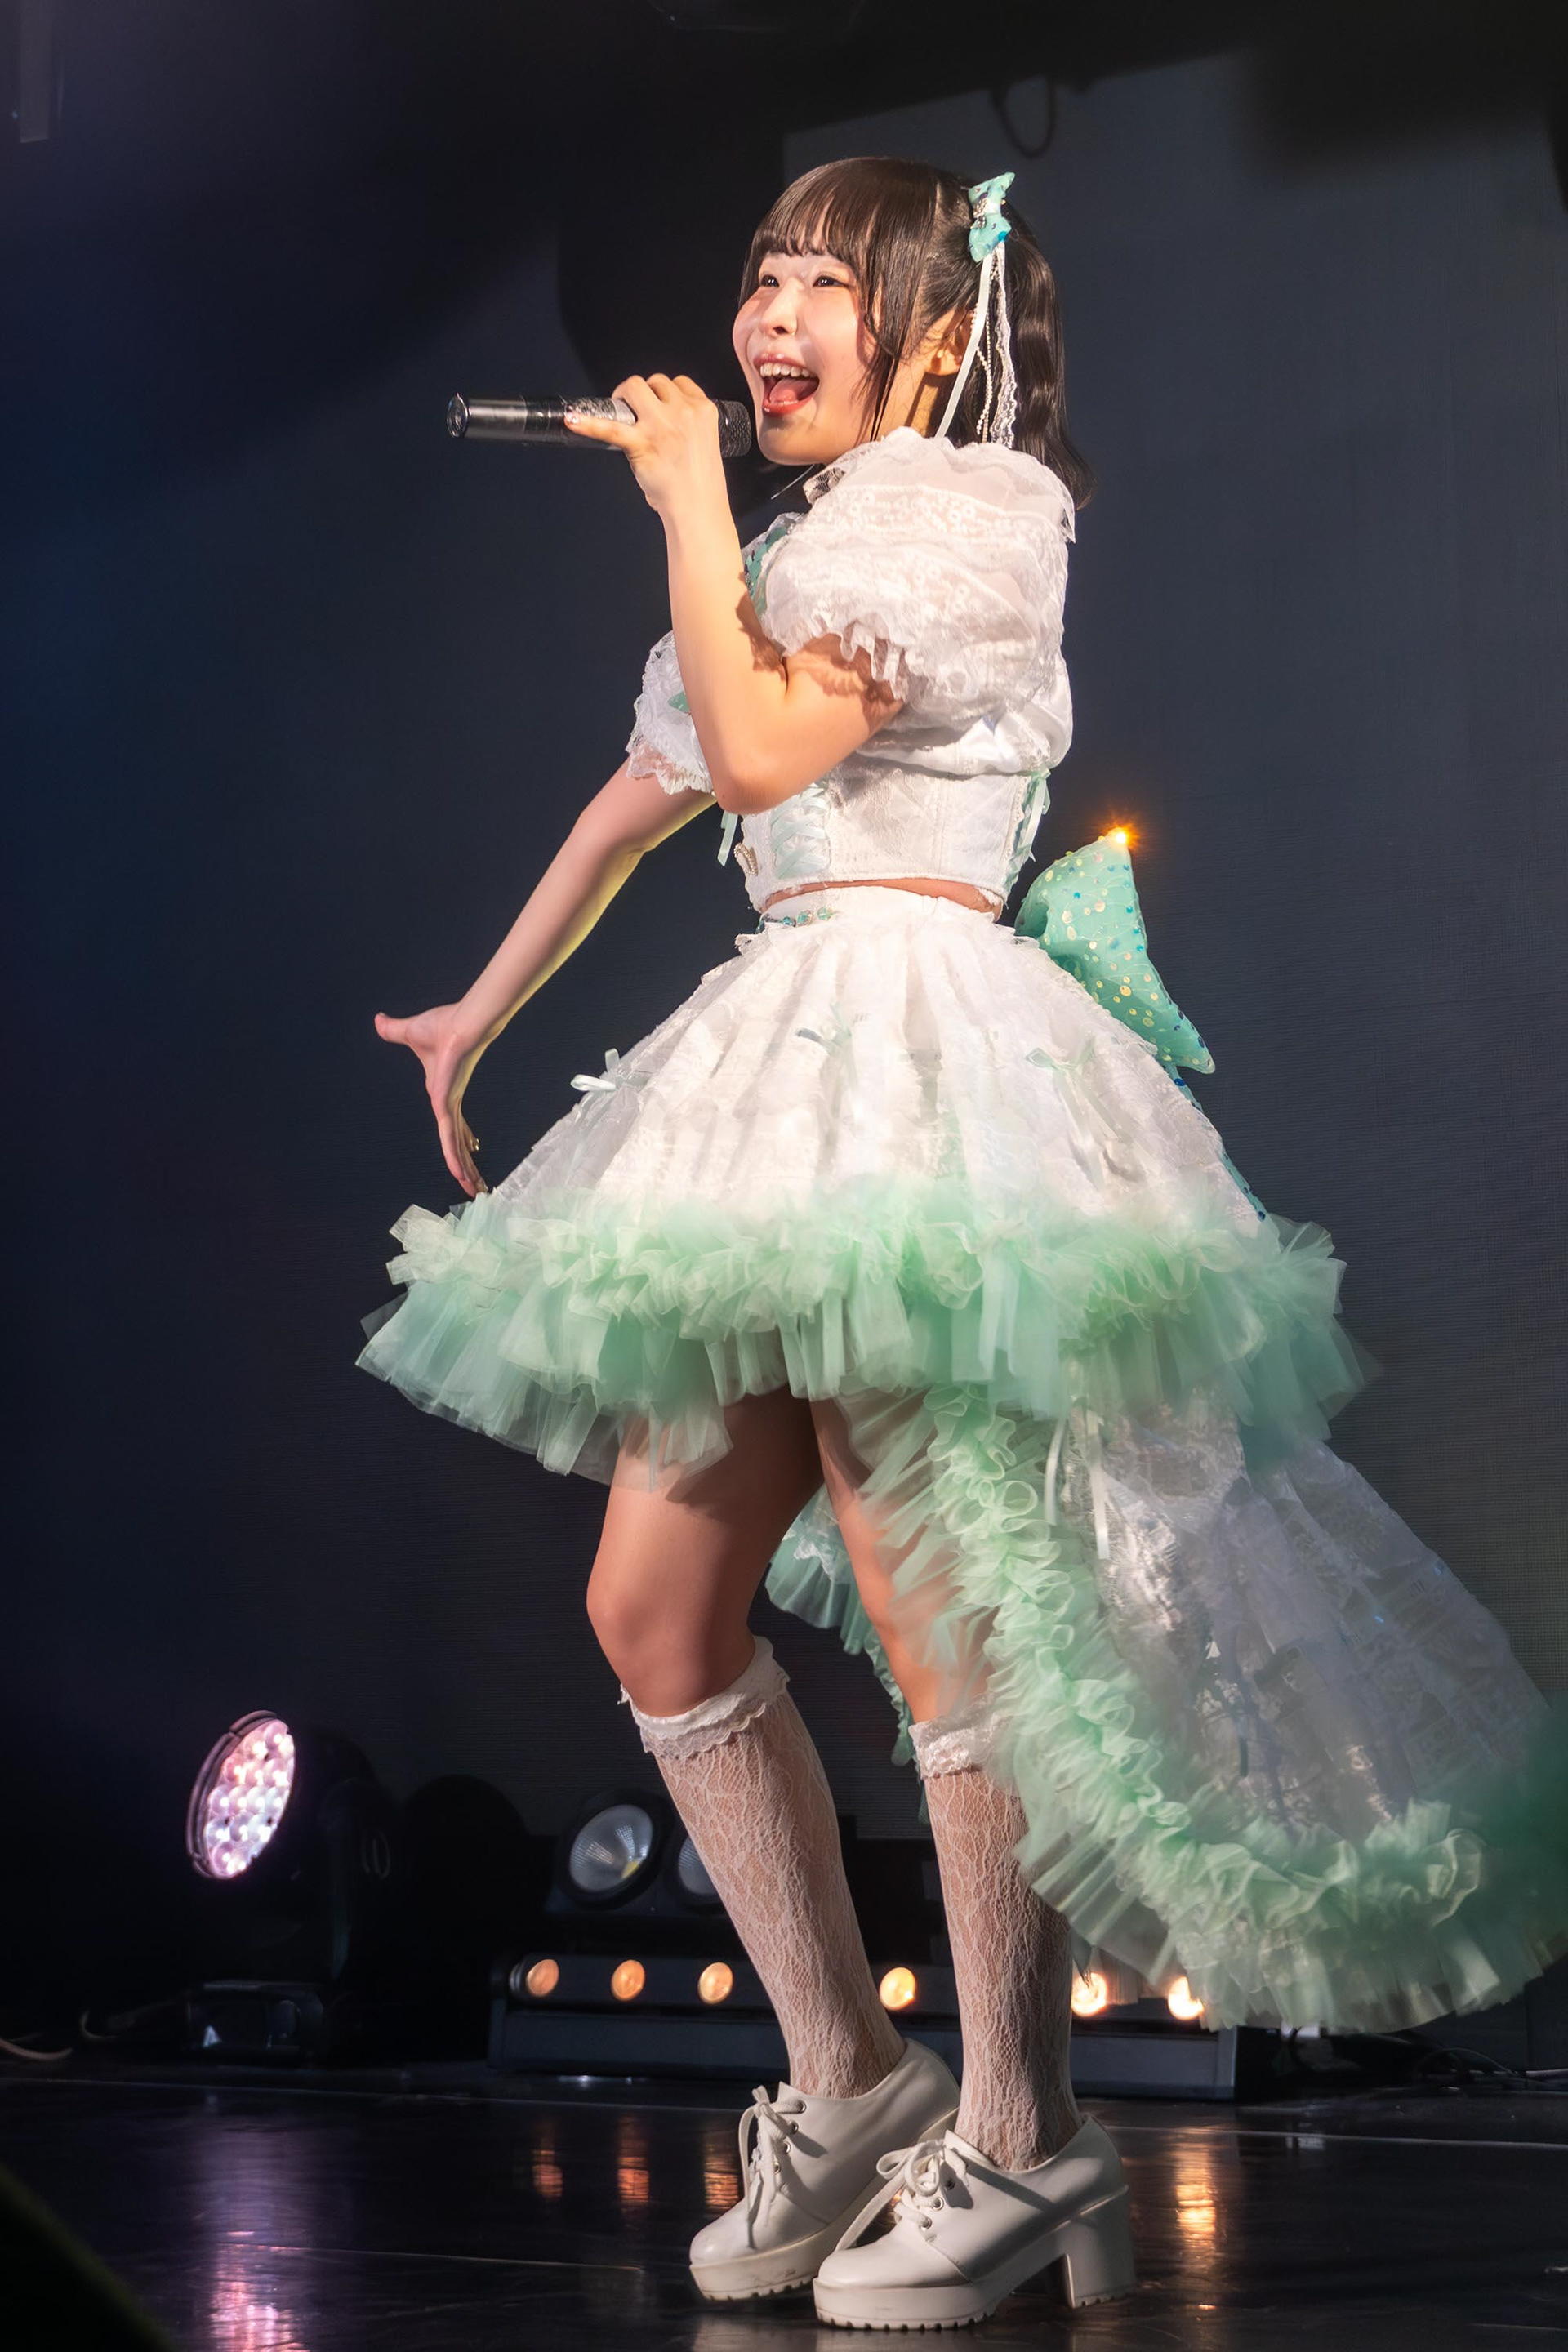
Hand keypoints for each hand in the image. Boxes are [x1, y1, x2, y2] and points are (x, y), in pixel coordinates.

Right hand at [373, 1002, 487, 1196]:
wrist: (460, 1023)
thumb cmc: (443, 1026)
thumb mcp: (410, 1033)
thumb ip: (393, 1030)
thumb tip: (378, 1019)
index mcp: (443, 1093)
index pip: (454, 1123)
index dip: (462, 1138)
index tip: (472, 1150)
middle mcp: (449, 1104)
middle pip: (459, 1141)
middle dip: (469, 1164)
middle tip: (479, 1186)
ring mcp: (449, 1106)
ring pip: (457, 1146)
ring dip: (467, 1170)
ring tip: (478, 1192)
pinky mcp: (447, 1105)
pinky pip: (449, 1138)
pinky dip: (455, 1157)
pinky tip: (462, 1175)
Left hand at [563, 374, 728, 520]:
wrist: (698, 509)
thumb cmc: (700, 485)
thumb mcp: (702, 443)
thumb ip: (684, 426)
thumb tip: (658, 422)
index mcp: (704, 411)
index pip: (680, 383)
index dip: (665, 393)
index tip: (658, 403)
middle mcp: (684, 413)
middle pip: (656, 381)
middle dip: (644, 393)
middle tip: (635, 410)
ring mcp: (661, 427)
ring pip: (635, 387)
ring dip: (624, 397)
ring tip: (619, 414)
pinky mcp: (642, 444)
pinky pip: (609, 427)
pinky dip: (588, 423)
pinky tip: (573, 420)